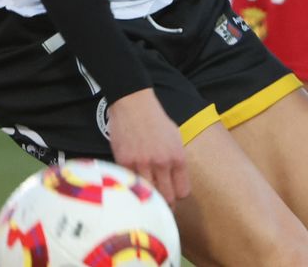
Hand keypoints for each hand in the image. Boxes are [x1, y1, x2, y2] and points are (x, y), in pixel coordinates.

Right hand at [105, 88, 189, 203]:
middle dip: (164, 204)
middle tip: (158, 204)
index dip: (177, 196)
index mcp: (177, 157)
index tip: (171, 196)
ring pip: (148, 196)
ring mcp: (142, 163)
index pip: (182, 191)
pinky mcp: (124, 162)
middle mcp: (162, 162)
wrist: (133, 103)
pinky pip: (130, 184)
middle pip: (167, 198)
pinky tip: (132, 184)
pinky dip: (132, 187)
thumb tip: (175, 181)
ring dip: (147, 198)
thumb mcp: (175, 138)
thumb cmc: (155, 119)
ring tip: (145, 198)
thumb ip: (176, 161)